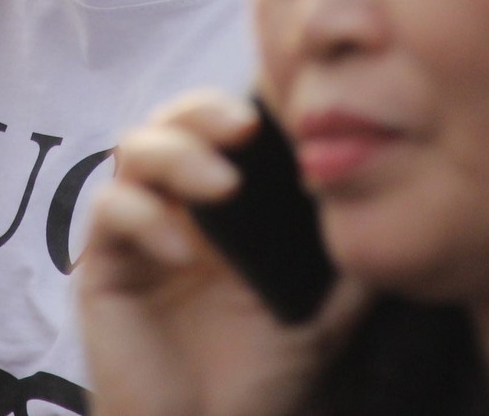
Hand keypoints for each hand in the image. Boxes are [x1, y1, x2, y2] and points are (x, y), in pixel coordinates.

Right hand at [79, 91, 370, 415]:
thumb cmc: (256, 383)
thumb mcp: (320, 318)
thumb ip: (348, 267)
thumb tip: (388, 211)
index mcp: (223, 210)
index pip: (222, 130)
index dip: (243, 105)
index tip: (286, 106)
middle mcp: (174, 209)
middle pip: (171, 121)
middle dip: (203, 110)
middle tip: (244, 125)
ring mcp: (135, 234)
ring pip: (132, 150)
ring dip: (176, 153)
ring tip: (222, 185)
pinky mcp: (100, 267)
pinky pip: (108, 211)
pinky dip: (143, 217)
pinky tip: (181, 252)